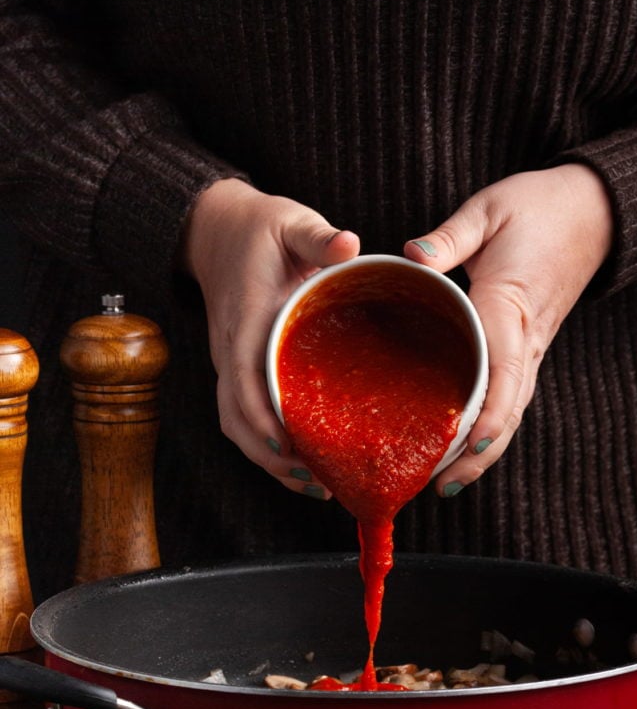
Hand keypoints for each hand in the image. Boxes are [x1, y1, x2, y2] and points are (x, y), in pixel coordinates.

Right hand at [180, 178, 359, 496]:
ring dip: (270, 462)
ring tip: (316, 487)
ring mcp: (231, 364)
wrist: (217, 230)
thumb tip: (348, 245)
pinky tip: (303, 465)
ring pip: (238, 427)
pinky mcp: (239, 371)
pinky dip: (269, 448)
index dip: (261, 416)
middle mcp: (231, 350)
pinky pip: (246, 419)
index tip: (288, 446)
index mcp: (245, 319)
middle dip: (271, 457)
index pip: (243, 377)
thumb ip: (318, 237)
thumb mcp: (290, 222)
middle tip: (318, 482)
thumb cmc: (259, 228)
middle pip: (236, 419)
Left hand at [404, 164, 613, 494]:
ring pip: (511, 411)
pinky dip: (490, 429)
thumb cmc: (538, 208)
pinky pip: (510, 398)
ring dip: (484, 451)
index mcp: (509, 306)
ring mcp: (529, 349)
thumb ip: (451, 236)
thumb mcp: (489, 210)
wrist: (588, 211)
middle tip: (442, 485)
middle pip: (508, 409)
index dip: (487, 413)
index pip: (503, 371)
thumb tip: (413, 256)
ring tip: (448, 483)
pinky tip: (464, 448)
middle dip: (479, 453)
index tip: (467, 445)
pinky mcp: (525, 350)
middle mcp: (524, 339)